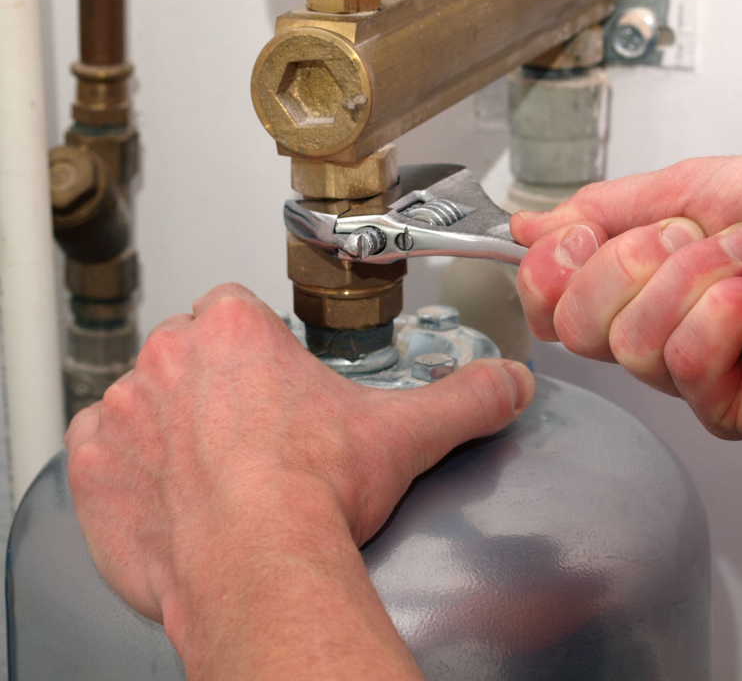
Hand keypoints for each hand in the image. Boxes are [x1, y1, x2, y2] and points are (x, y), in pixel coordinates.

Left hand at [65, 283, 533, 677]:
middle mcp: (167, 358)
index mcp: (231, 329)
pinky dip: (130, 472)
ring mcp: (124, 412)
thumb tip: (510, 383)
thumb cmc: (314, 490)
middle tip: (258, 438)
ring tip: (218, 475)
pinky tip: (173, 498)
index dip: (261, 351)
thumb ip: (466, 398)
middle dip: (218, 389)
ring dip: (172, 429)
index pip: (237, 313)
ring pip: (146, 403)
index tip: (278, 388)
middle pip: (190, 356)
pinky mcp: (94, 469)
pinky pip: (103, 453)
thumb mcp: (406, 431)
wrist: (260, 564)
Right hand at [512, 152, 741, 437]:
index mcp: (638, 279)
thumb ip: (605, 209)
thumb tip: (530, 223)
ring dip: (700, 278)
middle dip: (634, 261)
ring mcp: (690, 374)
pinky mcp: (728, 408)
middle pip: (575, 324)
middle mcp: (655, 330)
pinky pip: (688, 363)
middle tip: (696, 235)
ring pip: (632, 342)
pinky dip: (733, 312)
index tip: (585, 232)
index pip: (548, 298)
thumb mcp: (694, 185)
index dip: (551, 266)